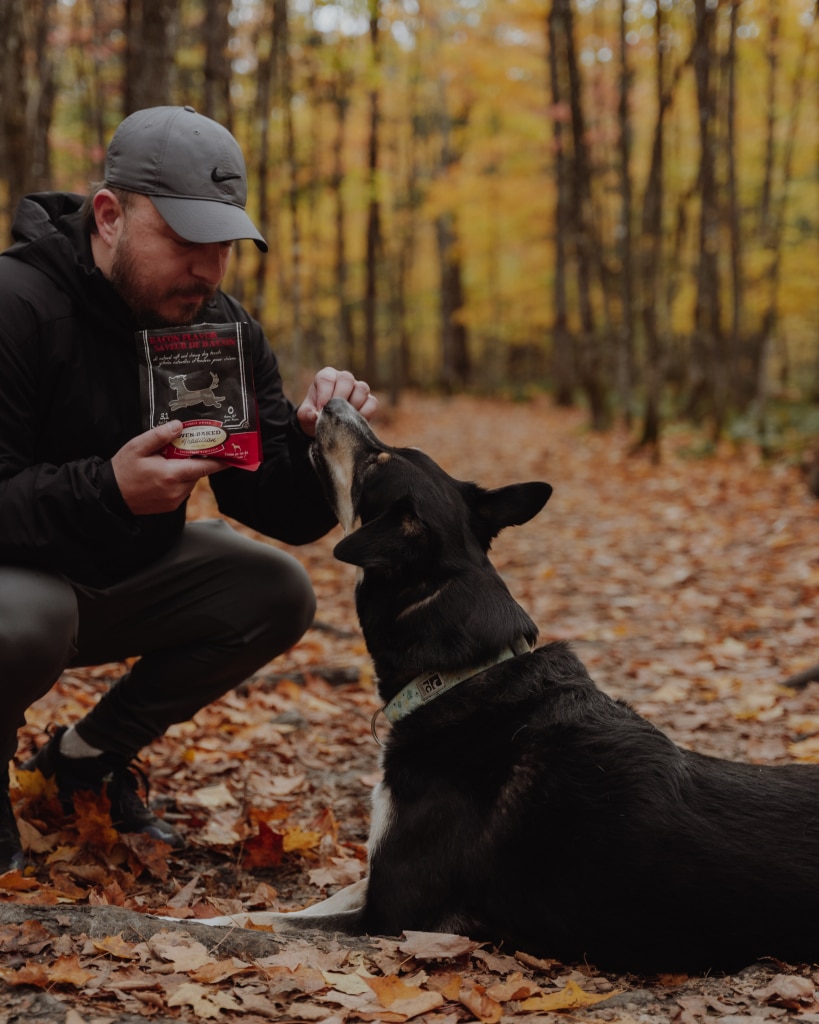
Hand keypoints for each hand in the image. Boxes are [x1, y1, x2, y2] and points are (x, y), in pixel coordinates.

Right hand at [111, 421, 225, 514]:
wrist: (109, 497)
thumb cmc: (122, 470)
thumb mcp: (137, 446)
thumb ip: (160, 436)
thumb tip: (179, 426)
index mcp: (171, 474)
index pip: (204, 467)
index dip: (220, 461)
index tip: (232, 455)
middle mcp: (176, 490)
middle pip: (198, 472)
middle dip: (198, 460)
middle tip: (194, 446)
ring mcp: (174, 500)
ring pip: (191, 481)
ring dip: (187, 470)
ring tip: (172, 459)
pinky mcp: (170, 506)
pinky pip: (183, 490)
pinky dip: (180, 480)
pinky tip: (166, 472)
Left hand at [297, 367, 377, 437]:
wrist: (325, 426)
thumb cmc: (314, 416)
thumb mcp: (305, 416)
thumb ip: (306, 414)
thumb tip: (314, 415)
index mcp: (326, 377)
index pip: (327, 378)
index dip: (324, 393)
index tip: (321, 409)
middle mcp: (343, 379)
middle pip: (347, 378)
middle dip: (340, 396)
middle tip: (335, 412)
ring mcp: (357, 389)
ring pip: (362, 388)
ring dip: (353, 404)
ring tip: (344, 418)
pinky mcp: (369, 401)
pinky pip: (372, 402)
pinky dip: (365, 413)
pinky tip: (355, 422)